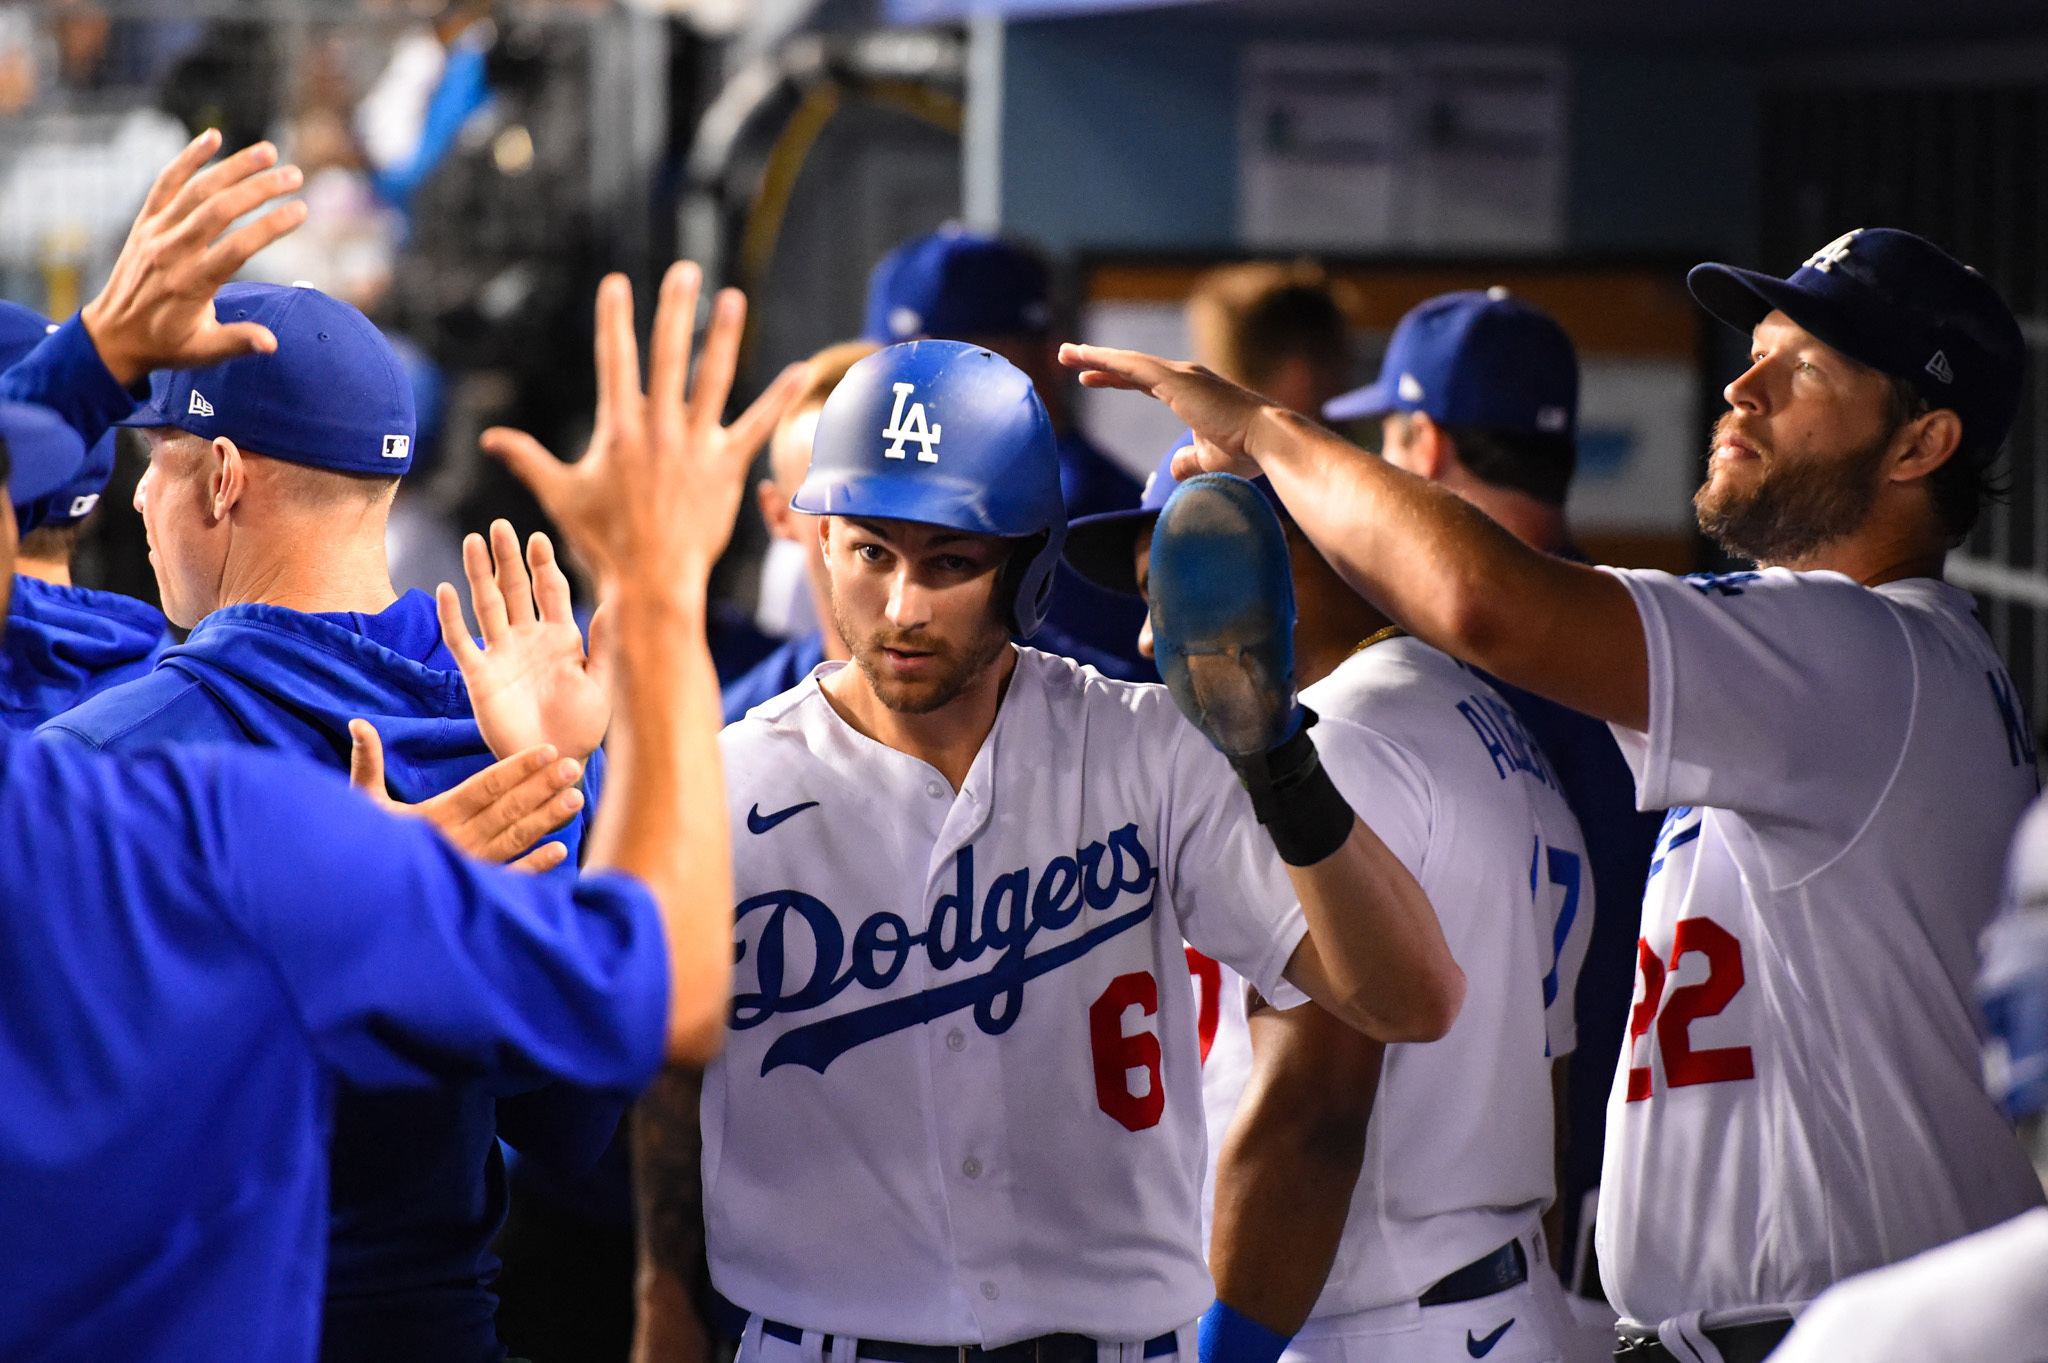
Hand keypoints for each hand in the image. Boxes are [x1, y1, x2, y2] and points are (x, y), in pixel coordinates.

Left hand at [81, 130, 308, 385]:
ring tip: (268, 151)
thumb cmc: (166, 345)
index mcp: (190, 284)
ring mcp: (156, 232)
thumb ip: (238, 342)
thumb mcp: (203, 352)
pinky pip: (166, 183)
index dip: (271, 227)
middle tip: (295, 175)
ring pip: (197, 190)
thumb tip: (271, 344)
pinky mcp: (146, 222)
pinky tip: (212, 137)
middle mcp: (172, 252)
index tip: (301, 211)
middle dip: (259, 189)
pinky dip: (188, 158)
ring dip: (233, 167)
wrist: (112, 335)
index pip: (237, 248)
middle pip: (219, 210)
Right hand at [348, 719, 585, 871]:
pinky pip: (510, 877)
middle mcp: (458, 838)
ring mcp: (470, 863)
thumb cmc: (369, 843)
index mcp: (438, 814)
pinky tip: (560, 851)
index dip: (517, 768)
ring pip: (515, 838)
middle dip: (542, 786)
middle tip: (574, 767)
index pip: (485, 786)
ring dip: (547, 820)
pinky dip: (534, 866)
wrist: (365, 896)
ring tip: (576, 800)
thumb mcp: (366, 802)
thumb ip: (368, 763)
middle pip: (508, 808)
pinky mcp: (475, 888)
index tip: (549, 751)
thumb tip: (358, 722)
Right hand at [439, 520, 611, 762]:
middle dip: (508, 558)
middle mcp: (529, 639)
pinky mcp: (479, 676)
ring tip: (473, 541)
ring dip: (479, 575)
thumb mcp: (603, 682)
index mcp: (562, 638)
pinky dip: (451, 618)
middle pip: (515, 589)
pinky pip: (461, 641)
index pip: (550, 591)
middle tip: (501, 526)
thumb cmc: (584, 726)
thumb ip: (607, 643)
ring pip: (487, 605)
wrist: (557, 761)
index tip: (538, 537)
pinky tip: (445, 590)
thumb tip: (620, 600)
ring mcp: (502, 654)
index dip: (544, 565)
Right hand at [480, 263, 806, 600]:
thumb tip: (490, 439)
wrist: (651, 581)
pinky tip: (801, 370)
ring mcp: (694, 445)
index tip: (615, 282)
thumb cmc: (603, 542)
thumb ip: (527, 458)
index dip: (614, 320)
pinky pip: (757, 426)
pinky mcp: (726, 468)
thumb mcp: (559, 495)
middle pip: (667, 355)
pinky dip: (779, 398)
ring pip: (712, 379)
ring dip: (724, 337)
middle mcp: (658, 428)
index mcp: (618, 429)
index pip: (615, 361)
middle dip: (674, 309)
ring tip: (733, 299)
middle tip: (684, 272)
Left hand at [1058, 342, 1270, 480]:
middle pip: (1132, 366)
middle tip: (1069, 358)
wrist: (1267, 441)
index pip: (1146, 381)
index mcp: (1192, 392)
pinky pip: (1133, 367)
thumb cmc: (1246, 452)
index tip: (1093, 378)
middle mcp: (1185, 377)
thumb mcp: (1208, 460)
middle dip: (1099, 362)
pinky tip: (1085, 359)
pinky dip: (1107, 360)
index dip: (1118, 378)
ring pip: (1129, 362)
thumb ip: (1188, 461)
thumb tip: (1173, 469)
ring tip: (1064, 353)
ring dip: (1095, 356)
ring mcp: (1181, 376)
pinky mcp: (1177, 381)